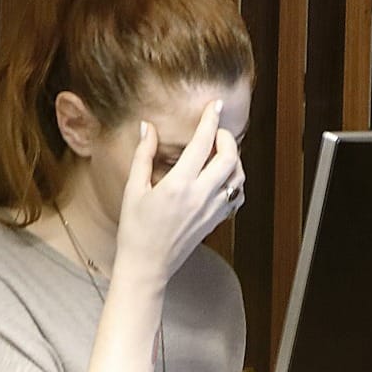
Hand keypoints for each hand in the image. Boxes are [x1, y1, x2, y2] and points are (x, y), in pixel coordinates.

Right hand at [112, 100, 243, 283]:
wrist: (147, 266)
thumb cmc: (135, 229)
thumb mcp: (134, 189)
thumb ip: (143, 155)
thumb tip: (148, 127)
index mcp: (178, 185)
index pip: (202, 143)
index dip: (210, 120)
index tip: (215, 105)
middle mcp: (200, 196)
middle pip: (229, 157)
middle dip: (226, 138)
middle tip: (215, 132)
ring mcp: (212, 210)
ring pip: (238, 177)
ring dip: (234, 159)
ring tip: (219, 152)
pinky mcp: (216, 221)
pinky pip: (236, 196)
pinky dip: (235, 181)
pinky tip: (221, 177)